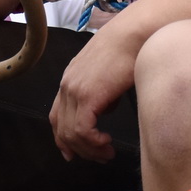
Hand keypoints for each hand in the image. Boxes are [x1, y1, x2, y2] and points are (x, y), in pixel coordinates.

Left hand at [49, 24, 137, 162]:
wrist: (134, 34)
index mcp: (70, 79)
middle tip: (100, 157)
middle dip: (80, 149)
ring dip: (89, 149)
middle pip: (62, 129)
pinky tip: (107, 141)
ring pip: (71, 133)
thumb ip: (101, 91)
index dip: (63, 138)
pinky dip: (93, 142)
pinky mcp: (87, 96)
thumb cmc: (128, 48)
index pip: (57, 116)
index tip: (75, 154)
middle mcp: (67, 85)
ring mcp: (75, 90)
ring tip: (107, 152)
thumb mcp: (107, 73)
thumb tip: (105, 108)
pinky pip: (82, 130)